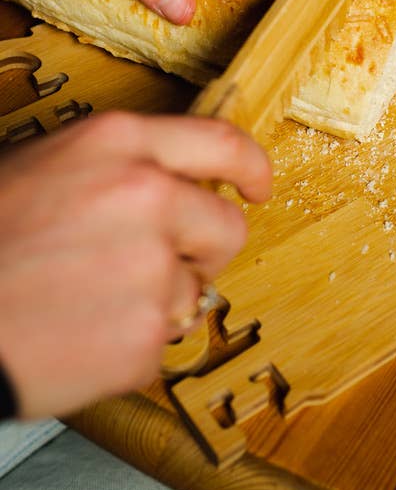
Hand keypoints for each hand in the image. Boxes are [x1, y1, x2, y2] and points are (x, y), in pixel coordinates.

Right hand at [0, 111, 271, 417]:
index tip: (258, 187)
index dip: (252, 169)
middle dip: (202, 251)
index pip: (224, 145)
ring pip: (194, 291)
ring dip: (156, 302)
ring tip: (89, 301)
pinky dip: (129, 345)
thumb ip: (121, 168)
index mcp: (119, 144)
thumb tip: (174, 185)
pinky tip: (80, 333)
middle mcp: (145, 196)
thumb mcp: (43, 166)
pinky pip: (163, 341)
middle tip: (155, 265)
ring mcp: (149, 268)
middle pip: (228, 229)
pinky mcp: (144, 336)